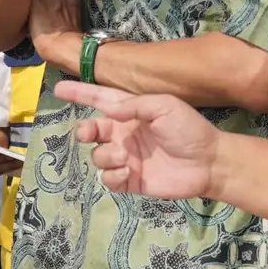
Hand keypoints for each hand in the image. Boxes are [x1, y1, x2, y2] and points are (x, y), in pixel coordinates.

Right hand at [55, 80, 219, 198]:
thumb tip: (107, 109)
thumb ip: (134, 105)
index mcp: (131, 113)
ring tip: (124, 156)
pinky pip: (108, 179)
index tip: (59, 88)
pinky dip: (112, 175)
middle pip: (91, 130)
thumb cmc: (188, 129)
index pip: (100, 100)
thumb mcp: (164, 106)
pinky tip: (127, 171)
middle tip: (89, 132)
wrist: (208, 162)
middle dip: (85, 130)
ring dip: (104, 155)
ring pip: (97, 156)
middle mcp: (124, 134)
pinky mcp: (130, 180)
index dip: (80, 93)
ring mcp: (126, 158)